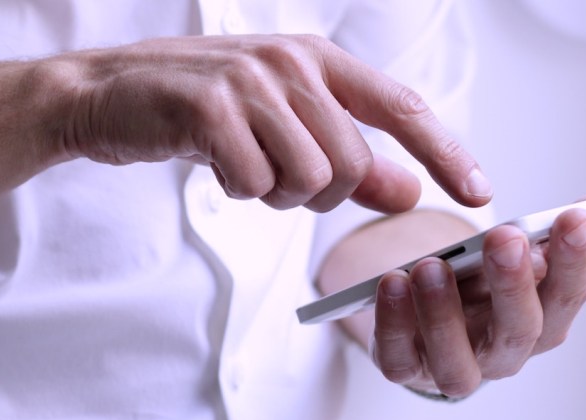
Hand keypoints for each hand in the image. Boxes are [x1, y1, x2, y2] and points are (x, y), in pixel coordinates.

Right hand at [52, 35, 491, 211]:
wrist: (106, 94)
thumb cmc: (196, 109)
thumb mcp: (279, 126)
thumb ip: (347, 158)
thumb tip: (407, 191)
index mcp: (315, 58)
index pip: (400, 107)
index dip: (445, 152)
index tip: (478, 193)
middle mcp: (290, 62)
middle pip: (350, 163)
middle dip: (318, 193)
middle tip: (274, 178)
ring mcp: (250, 81)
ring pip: (308, 178)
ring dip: (274, 194)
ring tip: (241, 166)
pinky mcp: (210, 108)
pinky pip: (255, 183)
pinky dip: (238, 190)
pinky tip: (213, 164)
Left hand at [368, 205, 585, 396]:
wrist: (425, 314)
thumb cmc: (480, 285)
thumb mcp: (518, 255)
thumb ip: (560, 234)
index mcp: (543, 321)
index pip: (569, 295)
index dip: (576, 259)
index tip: (575, 217)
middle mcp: (504, 353)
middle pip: (520, 330)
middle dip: (514, 283)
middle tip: (505, 238)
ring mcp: (454, 366)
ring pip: (456, 358)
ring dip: (444, 312)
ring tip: (431, 266)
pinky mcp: (406, 368)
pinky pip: (398, 358)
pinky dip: (393, 323)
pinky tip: (392, 283)